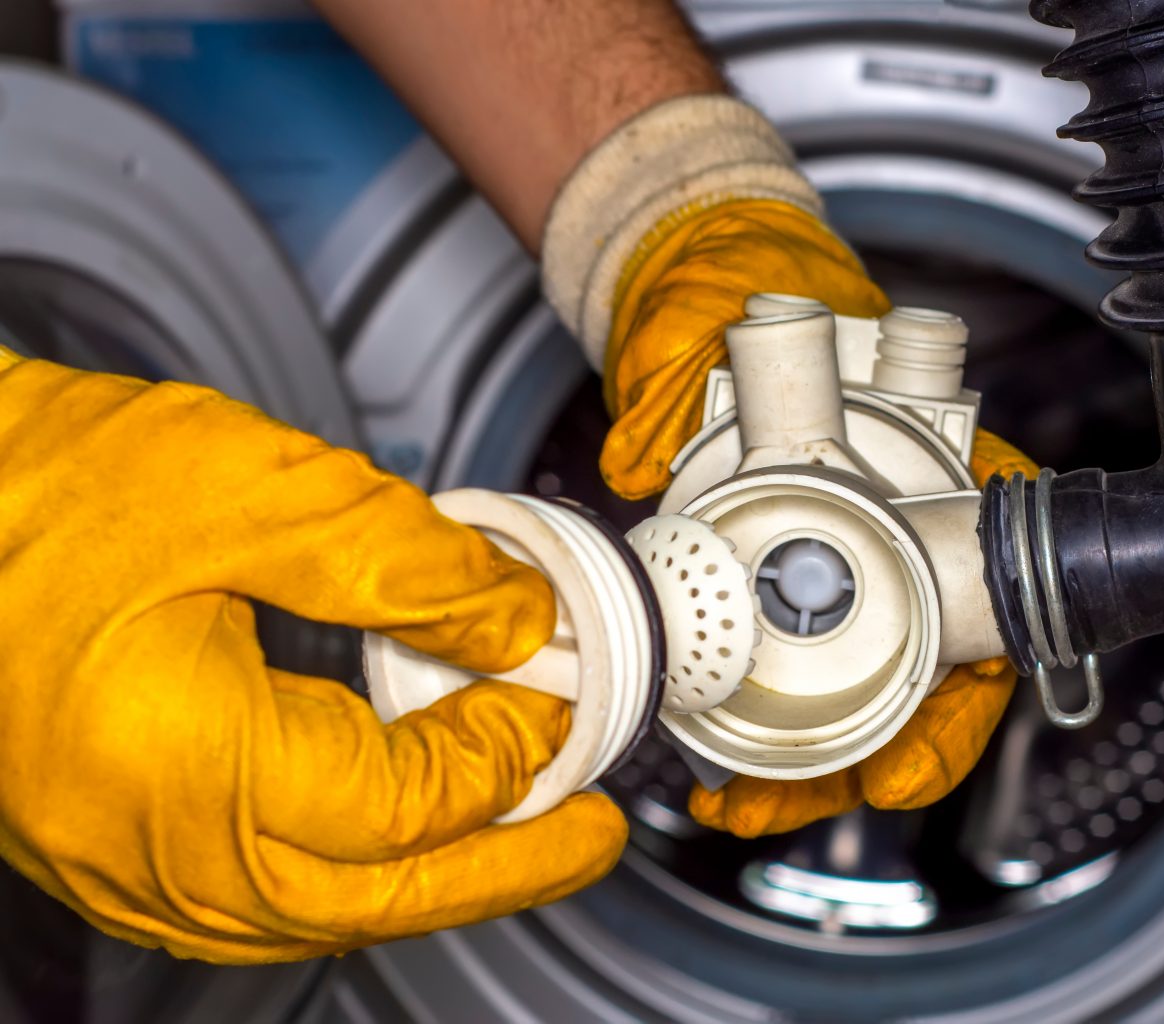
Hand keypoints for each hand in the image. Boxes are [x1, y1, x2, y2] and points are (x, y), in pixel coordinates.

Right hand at [0, 356, 626, 963]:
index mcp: (181, 767)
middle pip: (373, 898)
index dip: (503, 747)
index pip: (405, 800)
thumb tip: (517, 620)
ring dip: (426, 875)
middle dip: (501, 867)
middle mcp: (141, 848)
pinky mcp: (97, 841)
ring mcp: (110, 862)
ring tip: (513, 831)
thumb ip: (406, 562)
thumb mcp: (250, 489)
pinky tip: (389, 825)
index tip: (556, 684)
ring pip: (313, 913)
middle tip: (588, 835)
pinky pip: (249, 894)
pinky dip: (344, 868)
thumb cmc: (24, 481)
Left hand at [600, 198, 1035, 835]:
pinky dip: (751, 728)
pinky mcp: (771, 580)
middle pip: (914, 691)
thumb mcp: (726, 317)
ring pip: (850, 699)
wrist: (710, 286)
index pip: (985, 620)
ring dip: (796, 769)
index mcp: (940, 483)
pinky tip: (707, 762)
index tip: (897, 771)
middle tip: (776, 806)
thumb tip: (635, 454)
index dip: (948, 717)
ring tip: (731, 804)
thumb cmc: (758, 291)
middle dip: (850, 769)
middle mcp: (903, 538)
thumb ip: (677, 379)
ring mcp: (841, 565)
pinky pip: (782, 673)